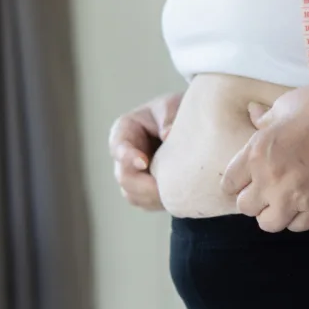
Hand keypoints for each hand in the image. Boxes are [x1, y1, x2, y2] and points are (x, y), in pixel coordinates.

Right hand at [108, 92, 183, 209]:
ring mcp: (132, 174)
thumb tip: (167, 134)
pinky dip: (160, 202)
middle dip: (144, 185)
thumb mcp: (172, 106)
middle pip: (124, 177)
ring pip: (133, 195)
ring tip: (177, 193)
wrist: (189, 126)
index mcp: (125, 130)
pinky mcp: (144, 189)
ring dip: (153, 197)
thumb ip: (169, 116)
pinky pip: (147, 202)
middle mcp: (124, 155)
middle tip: (168, 187)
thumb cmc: (176, 111)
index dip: (128, 156)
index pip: (119, 146)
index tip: (144, 162)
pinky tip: (179, 196)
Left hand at [220, 83, 308, 232]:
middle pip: (246, 207)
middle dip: (254, 198)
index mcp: (257, 153)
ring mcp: (295, 197)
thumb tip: (253, 112)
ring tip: (283, 201)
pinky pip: (297, 226)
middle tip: (267, 187)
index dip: (237, 181)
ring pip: (269, 224)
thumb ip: (265, 118)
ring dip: (273, 213)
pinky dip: (297, 218)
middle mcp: (271, 180)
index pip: (229, 183)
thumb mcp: (286, 105)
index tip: (247, 177)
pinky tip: (302, 204)